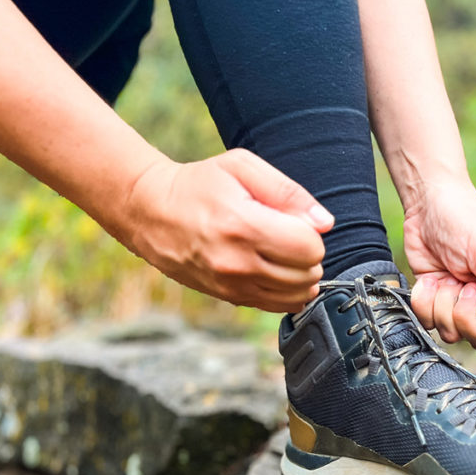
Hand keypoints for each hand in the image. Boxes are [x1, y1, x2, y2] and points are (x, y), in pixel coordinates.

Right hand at [119, 149, 333, 312]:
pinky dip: (286, 291)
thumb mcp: (243, 168)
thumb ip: (288, 192)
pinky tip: (273, 269)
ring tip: (280, 252)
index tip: (294, 221)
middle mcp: (237, 263)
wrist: (151, 212)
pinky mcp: (229, 298)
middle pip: (307, 274)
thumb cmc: (200, 184)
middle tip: (287, 235)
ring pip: (297, 296)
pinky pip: (278, 306)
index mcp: (242, 226)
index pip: (309, 247)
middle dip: (308, 254)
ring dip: (300, 275)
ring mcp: (232, 286)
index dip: (311, 232)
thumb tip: (325, 223)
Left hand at [403, 180, 475, 349]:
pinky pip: (430, 323)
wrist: (427, 204)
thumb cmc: (465, 220)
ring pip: (456, 335)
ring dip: (444, 306)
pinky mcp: (439, 303)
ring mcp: (464, 305)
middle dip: (467, 316)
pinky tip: (430, 281)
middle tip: (463, 284)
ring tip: (446, 277)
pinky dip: (425, 303)